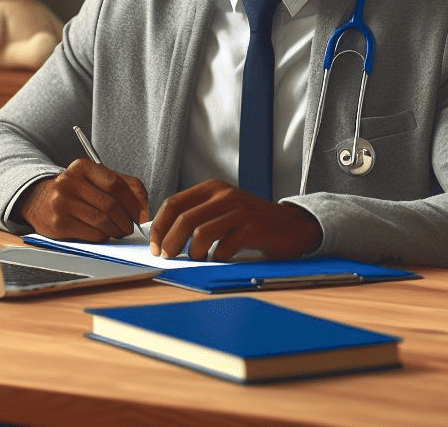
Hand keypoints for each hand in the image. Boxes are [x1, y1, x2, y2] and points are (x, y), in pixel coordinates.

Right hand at [18, 158, 148, 241]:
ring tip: (120, 231)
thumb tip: (144, 209)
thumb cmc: (76, 190)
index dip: (134, 202)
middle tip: (131, 227)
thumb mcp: (96, 179)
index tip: (142, 214)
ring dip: (117, 230)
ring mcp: (61, 203)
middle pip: (110, 204)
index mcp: (82, 166)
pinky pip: (90, 233)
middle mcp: (69, 182)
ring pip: (101, 220)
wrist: (38, 200)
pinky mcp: (57, 224)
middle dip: (127, 219)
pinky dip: (103, 236)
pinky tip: (105, 234)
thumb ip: (124, 185)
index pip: (116, 183)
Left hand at [148, 179, 322, 261]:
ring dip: (193, 253)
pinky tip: (222, 258)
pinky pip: (223, 248)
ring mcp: (239, 210)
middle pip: (183, 219)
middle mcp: (224, 194)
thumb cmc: (251, 223)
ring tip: (198, 259)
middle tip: (168, 258)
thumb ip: (197, 216)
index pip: (173, 203)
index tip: (155, 246)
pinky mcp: (253, 227)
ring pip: (200, 234)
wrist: (293, 227)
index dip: (159, 227)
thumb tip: (162, 237)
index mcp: (212, 188)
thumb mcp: (222, 211)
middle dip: (170, 243)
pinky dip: (217, 258)